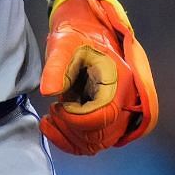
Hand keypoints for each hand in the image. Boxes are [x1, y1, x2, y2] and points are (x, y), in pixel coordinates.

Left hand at [37, 0, 158, 155]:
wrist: (88, 31)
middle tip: (52, 112)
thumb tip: (48, 91)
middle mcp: (126, 101)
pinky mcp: (109, 116)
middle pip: (102, 135)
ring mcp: (120, 111)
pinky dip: (76, 140)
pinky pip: (97, 139)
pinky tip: (56, 126)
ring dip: (72, 138)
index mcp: (119, 81)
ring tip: (52, 118)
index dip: (75, 119)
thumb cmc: (76, 36)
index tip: (57, 106)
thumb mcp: (63, 43)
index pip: (103, 116)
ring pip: (100, 142)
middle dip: (72, 129)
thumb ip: (57, 66)